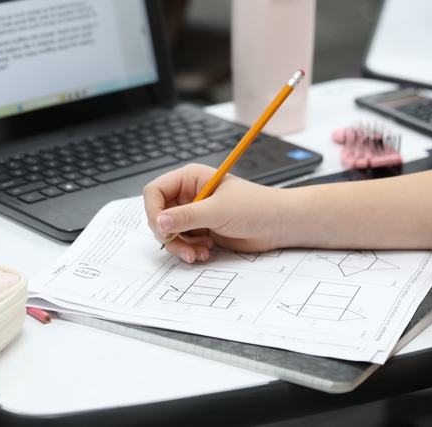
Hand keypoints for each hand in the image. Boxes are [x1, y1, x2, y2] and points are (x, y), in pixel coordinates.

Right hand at [142, 164, 287, 262]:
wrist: (278, 225)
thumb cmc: (256, 206)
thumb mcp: (219, 210)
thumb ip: (188, 216)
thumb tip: (160, 221)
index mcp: (191, 179)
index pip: (155, 191)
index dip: (153, 210)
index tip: (162, 228)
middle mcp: (189, 195)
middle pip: (158, 215)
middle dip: (168, 234)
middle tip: (182, 246)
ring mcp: (194, 213)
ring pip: (169, 232)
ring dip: (180, 246)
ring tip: (199, 251)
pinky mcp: (200, 230)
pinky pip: (182, 243)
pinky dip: (189, 250)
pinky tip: (205, 251)